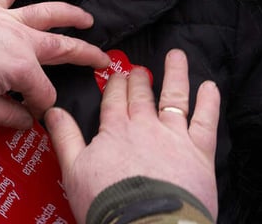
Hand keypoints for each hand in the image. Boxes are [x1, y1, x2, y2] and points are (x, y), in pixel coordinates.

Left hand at [0, 0, 107, 128]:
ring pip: (45, 13)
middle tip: (103, 59)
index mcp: (22, 67)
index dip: (40, 108)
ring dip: (68, 14)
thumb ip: (8, 117)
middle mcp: (21, 39)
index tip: (30, 116)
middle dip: (85, 54)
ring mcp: (5, 20)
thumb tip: (26, 120)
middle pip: (60, 47)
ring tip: (87, 18)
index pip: (43, 92)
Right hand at [45, 49, 219, 222]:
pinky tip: (209, 86)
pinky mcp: (198, 151)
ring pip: (174, 97)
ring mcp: (173, 136)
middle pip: (141, 95)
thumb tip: (52, 111)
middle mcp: (144, 126)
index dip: (114, 84)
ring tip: (177, 56)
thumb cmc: (109, 203)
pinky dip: (209, 101)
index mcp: (115, 130)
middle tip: (139, 69)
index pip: (113, 99)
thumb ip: (65, 137)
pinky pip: (205, 120)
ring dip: (176, 74)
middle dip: (139, 79)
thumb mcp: (74, 170)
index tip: (116, 74)